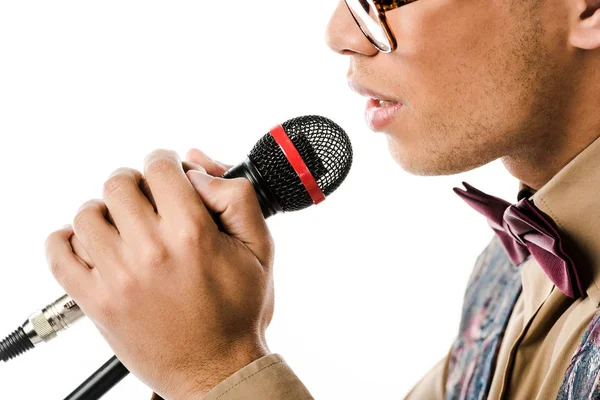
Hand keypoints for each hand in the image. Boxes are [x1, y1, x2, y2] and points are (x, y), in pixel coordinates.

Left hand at [44, 149, 274, 398]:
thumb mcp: (260, 249)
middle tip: (148, 198)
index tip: (169, 172)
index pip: (160, 167)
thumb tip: (199, 173)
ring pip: (88, 214)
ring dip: (105, 210)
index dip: (167, 162)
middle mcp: (151, 252)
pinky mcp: (97, 302)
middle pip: (119, 184)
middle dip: (136, 182)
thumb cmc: (239, 313)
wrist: (218, 369)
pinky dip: (67, 240)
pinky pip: (59, 256)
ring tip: (124, 224)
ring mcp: (118, 278)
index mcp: (192, 234)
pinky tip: (91, 243)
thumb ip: (238, 199)